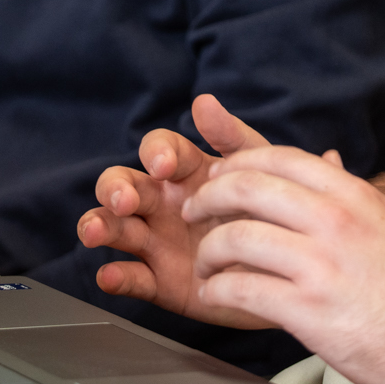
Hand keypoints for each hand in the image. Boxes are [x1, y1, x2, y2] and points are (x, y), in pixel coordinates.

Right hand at [76, 94, 276, 328]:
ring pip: (115, 227)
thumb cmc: (271, 213)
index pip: (158, 149)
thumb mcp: (260, 172)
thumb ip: (233, 137)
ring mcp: (157, 241)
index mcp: (186, 171)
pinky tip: (110, 275)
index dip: (155, 152)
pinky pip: (130, 277)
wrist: (290, 271)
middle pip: (122, 185)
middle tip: (122, 200)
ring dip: (98, 226)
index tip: (162, 164)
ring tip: (95, 232)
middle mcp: (163, 202)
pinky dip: (114, 276)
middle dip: (113, 189)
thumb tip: (204, 102)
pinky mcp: (159, 282)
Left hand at [182, 146, 384, 383]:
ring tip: (205, 264)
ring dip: (209, 250)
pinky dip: (219, 290)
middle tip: (195, 213)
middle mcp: (336, 222)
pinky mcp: (310, 312)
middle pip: (247, 188)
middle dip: (209, 198)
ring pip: (236, 237)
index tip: (222, 176)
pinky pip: (243, 290)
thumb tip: (330, 173)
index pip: (281, 158)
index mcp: (356, 197)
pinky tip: (216, 295)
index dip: (239, 163)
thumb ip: (356, 201)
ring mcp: (321, 266)